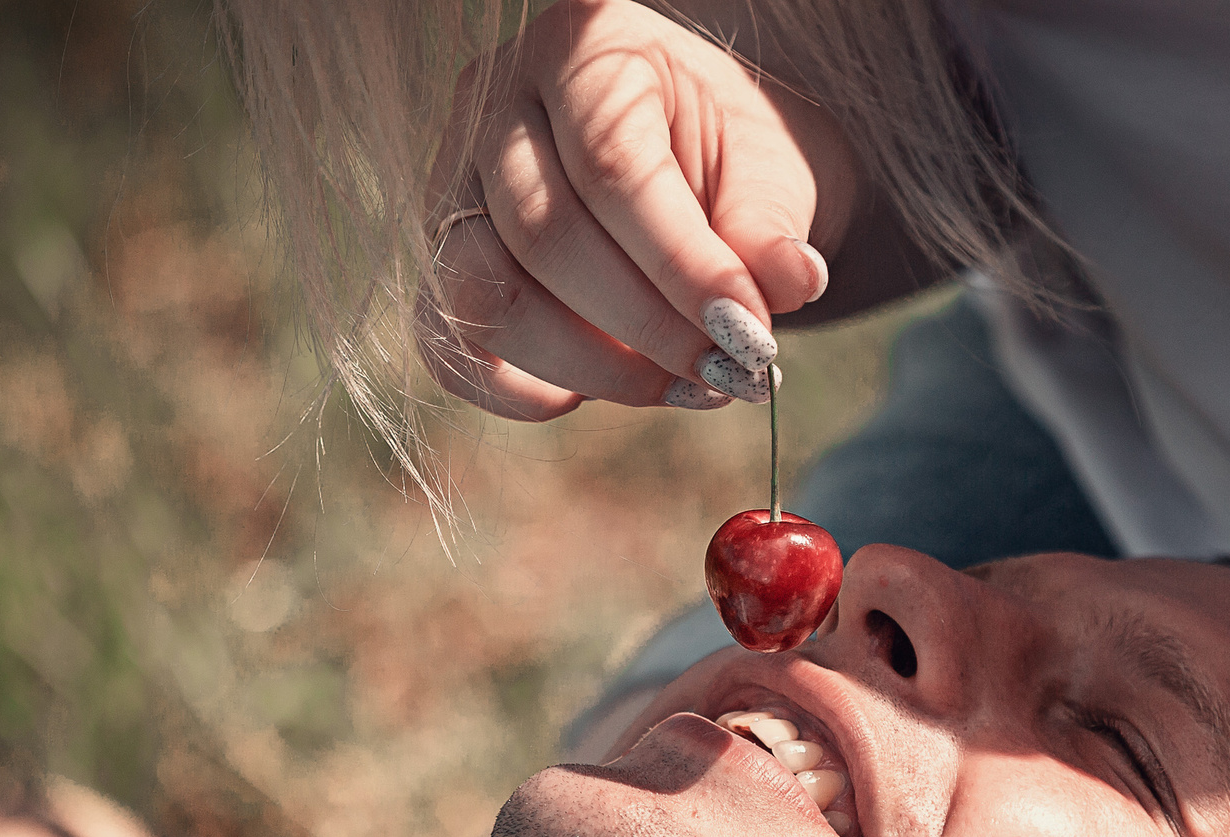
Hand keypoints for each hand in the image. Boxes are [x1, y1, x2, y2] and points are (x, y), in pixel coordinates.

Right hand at [417, 0, 855, 420]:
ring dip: (587, 366)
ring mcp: (451, 184)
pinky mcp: (438, 262)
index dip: (681, 267)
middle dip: (644, 326)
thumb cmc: (732, 158)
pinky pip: (449, 344)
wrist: (695, 166)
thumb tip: (791, 282)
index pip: (611, 167)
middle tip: (726, 372)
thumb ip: (772, 227)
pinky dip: (516, 391)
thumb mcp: (772, 171)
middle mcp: (496, 104)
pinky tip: (588, 397)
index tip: (748, 335)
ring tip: (679, 386)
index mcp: (583, 46)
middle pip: (542, 234)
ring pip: (483, 293)